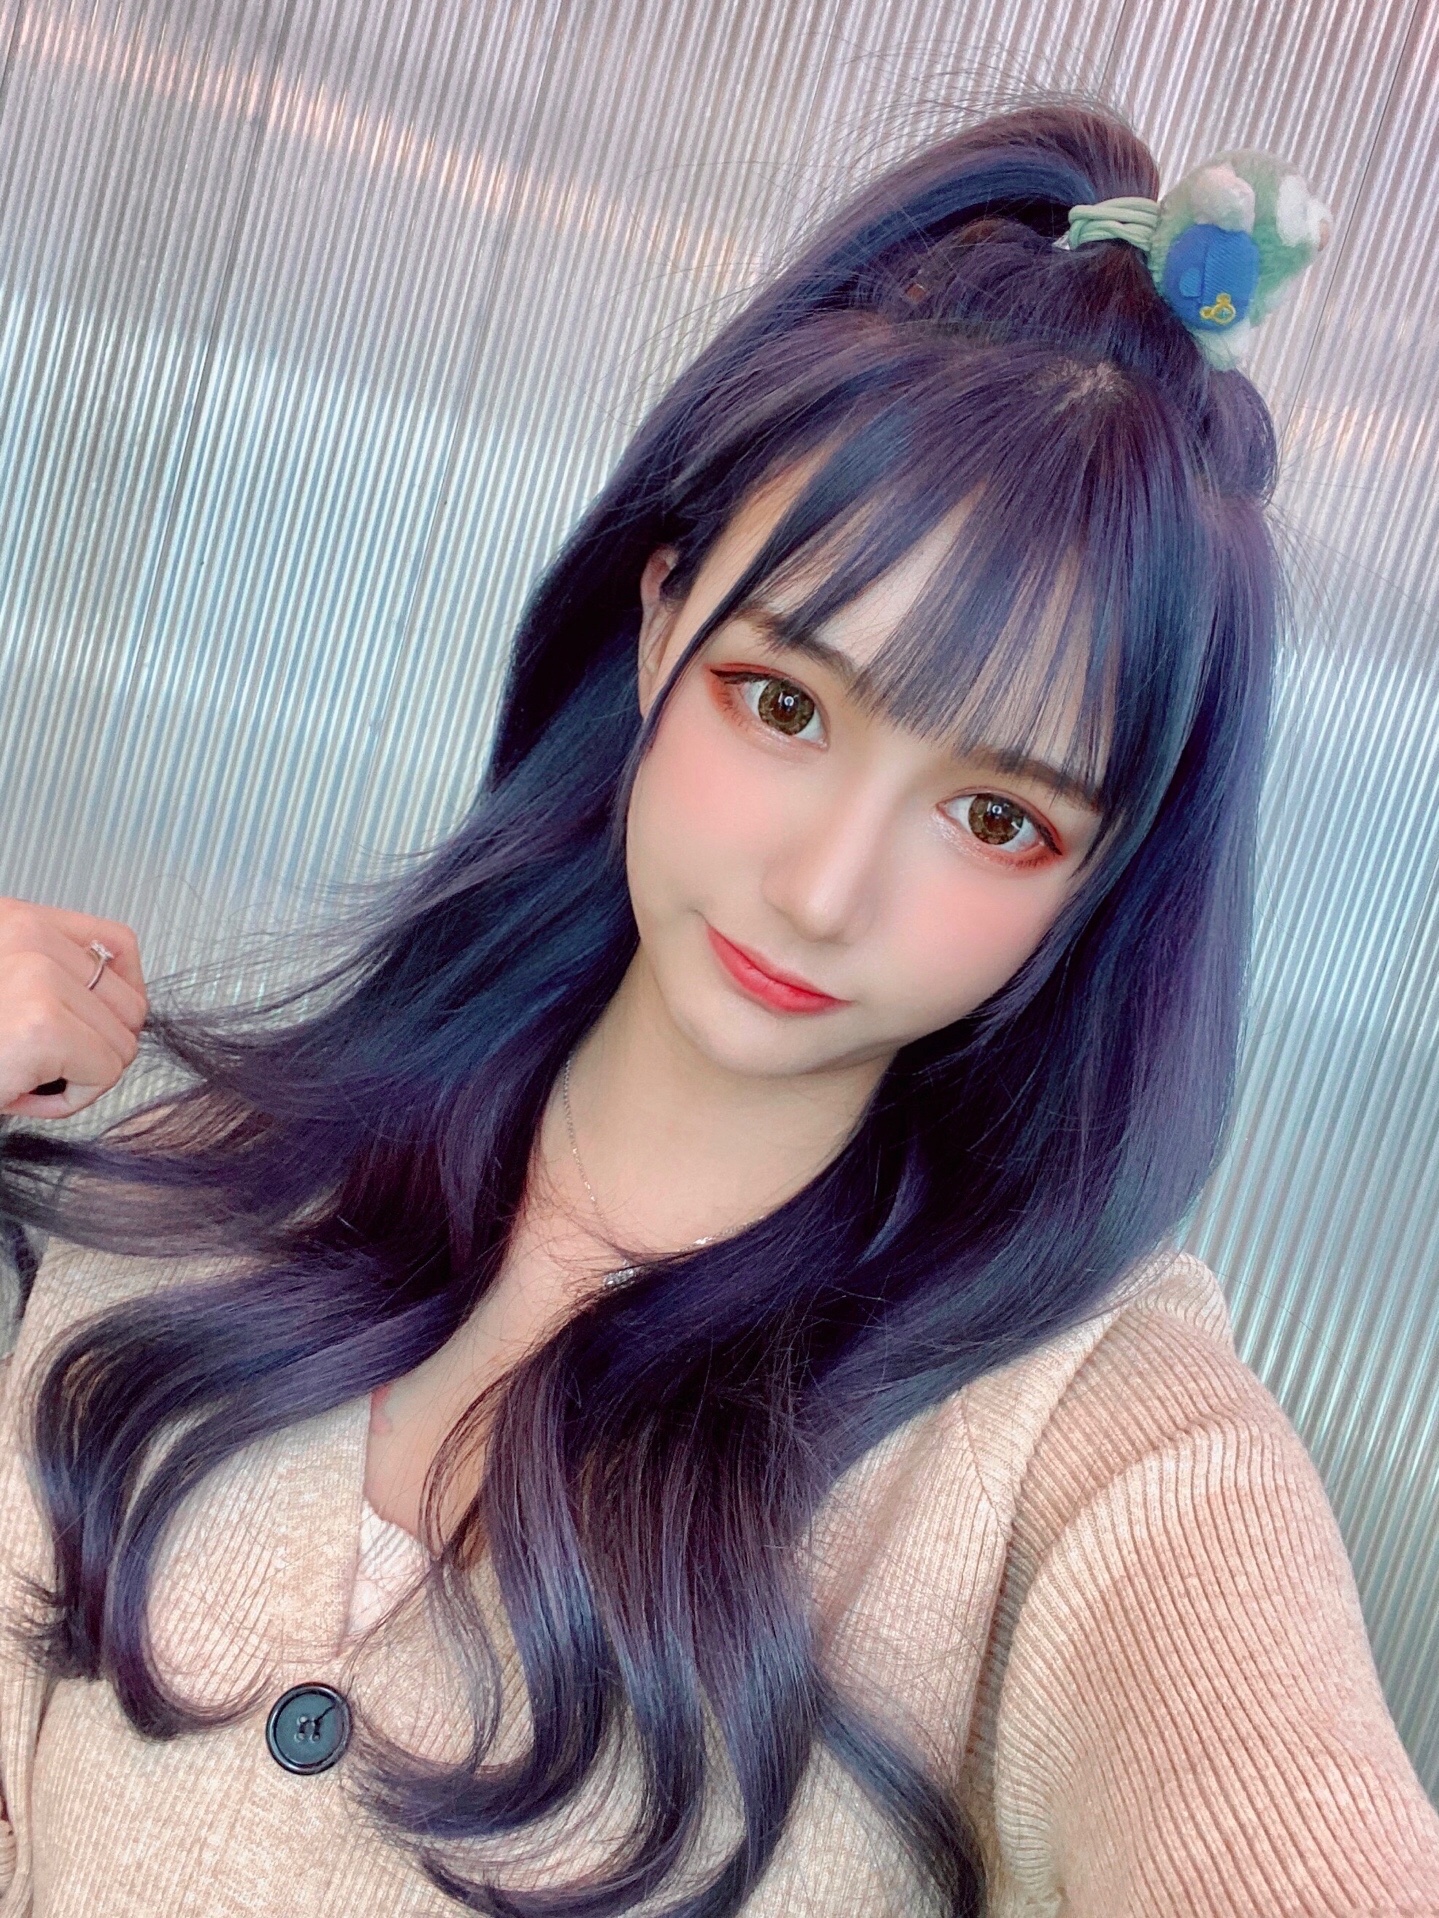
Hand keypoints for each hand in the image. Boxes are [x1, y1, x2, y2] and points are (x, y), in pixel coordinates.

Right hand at [0, 899, 147, 1118]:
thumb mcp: (5, 987)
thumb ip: (52, 977)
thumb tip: (126, 1006)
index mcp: (14, 921)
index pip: (117, 944)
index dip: (120, 996)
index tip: (92, 1026)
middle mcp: (27, 937)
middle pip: (131, 1002)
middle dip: (94, 1046)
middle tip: (39, 1062)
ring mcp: (37, 977)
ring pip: (123, 1043)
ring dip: (79, 1076)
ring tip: (21, 1075)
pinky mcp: (44, 1026)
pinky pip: (106, 1073)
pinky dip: (71, 1100)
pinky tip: (20, 1092)